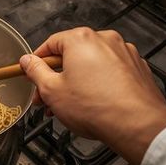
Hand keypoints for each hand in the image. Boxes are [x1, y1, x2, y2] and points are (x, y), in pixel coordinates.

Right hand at [19, 27, 165, 164]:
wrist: (137, 124)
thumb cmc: (96, 107)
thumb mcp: (52, 91)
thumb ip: (36, 71)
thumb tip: (28, 61)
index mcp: (81, 39)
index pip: (50, 43)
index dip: (37, 61)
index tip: (31, 73)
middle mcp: (105, 40)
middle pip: (71, 55)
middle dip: (57, 77)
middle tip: (47, 97)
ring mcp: (124, 53)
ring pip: (91, 65)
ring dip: (76, 82)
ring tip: (68, 107)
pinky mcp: (137, 69)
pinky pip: (110, 73)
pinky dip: (98, 84)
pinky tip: (92, 105)